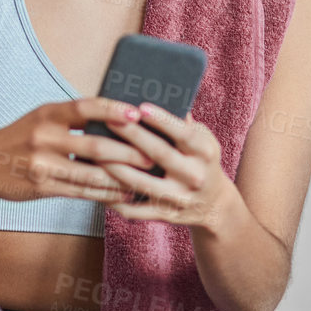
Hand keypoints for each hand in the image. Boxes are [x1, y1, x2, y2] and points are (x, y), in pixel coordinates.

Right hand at [0, 97, 154, 202]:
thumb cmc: (20, 137)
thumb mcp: (42, 117)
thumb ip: (74, 118)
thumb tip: (118, 117)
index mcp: (48, 113)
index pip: (86, 106)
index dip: (113, 109)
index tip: (138, 112)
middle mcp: (45, 136)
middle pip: (95, 144)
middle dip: (129, 151)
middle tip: (154, 155)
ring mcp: (43, 164)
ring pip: (91, 173)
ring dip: (122, 178)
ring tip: (145, 179)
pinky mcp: (42, 187)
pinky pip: (80, 191)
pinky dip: (104, 193)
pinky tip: (122, 194)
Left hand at [97, 102, 228, 227]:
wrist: (215, 204)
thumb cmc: (202, 161)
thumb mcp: (203, 139)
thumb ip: (182, 122)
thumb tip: (160, 94)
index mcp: (204, 152)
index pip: (183, 134)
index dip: (162, 121)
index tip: (140, 108)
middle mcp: (194, 176)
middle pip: (159, 154)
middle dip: (132, 136)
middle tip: (108, 119)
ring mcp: (179, 198)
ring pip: (141, 183)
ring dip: (115, 167)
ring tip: (94, 152)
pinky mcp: (166, 215)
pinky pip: (135, 209)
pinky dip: (114, 198)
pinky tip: (97, 184)